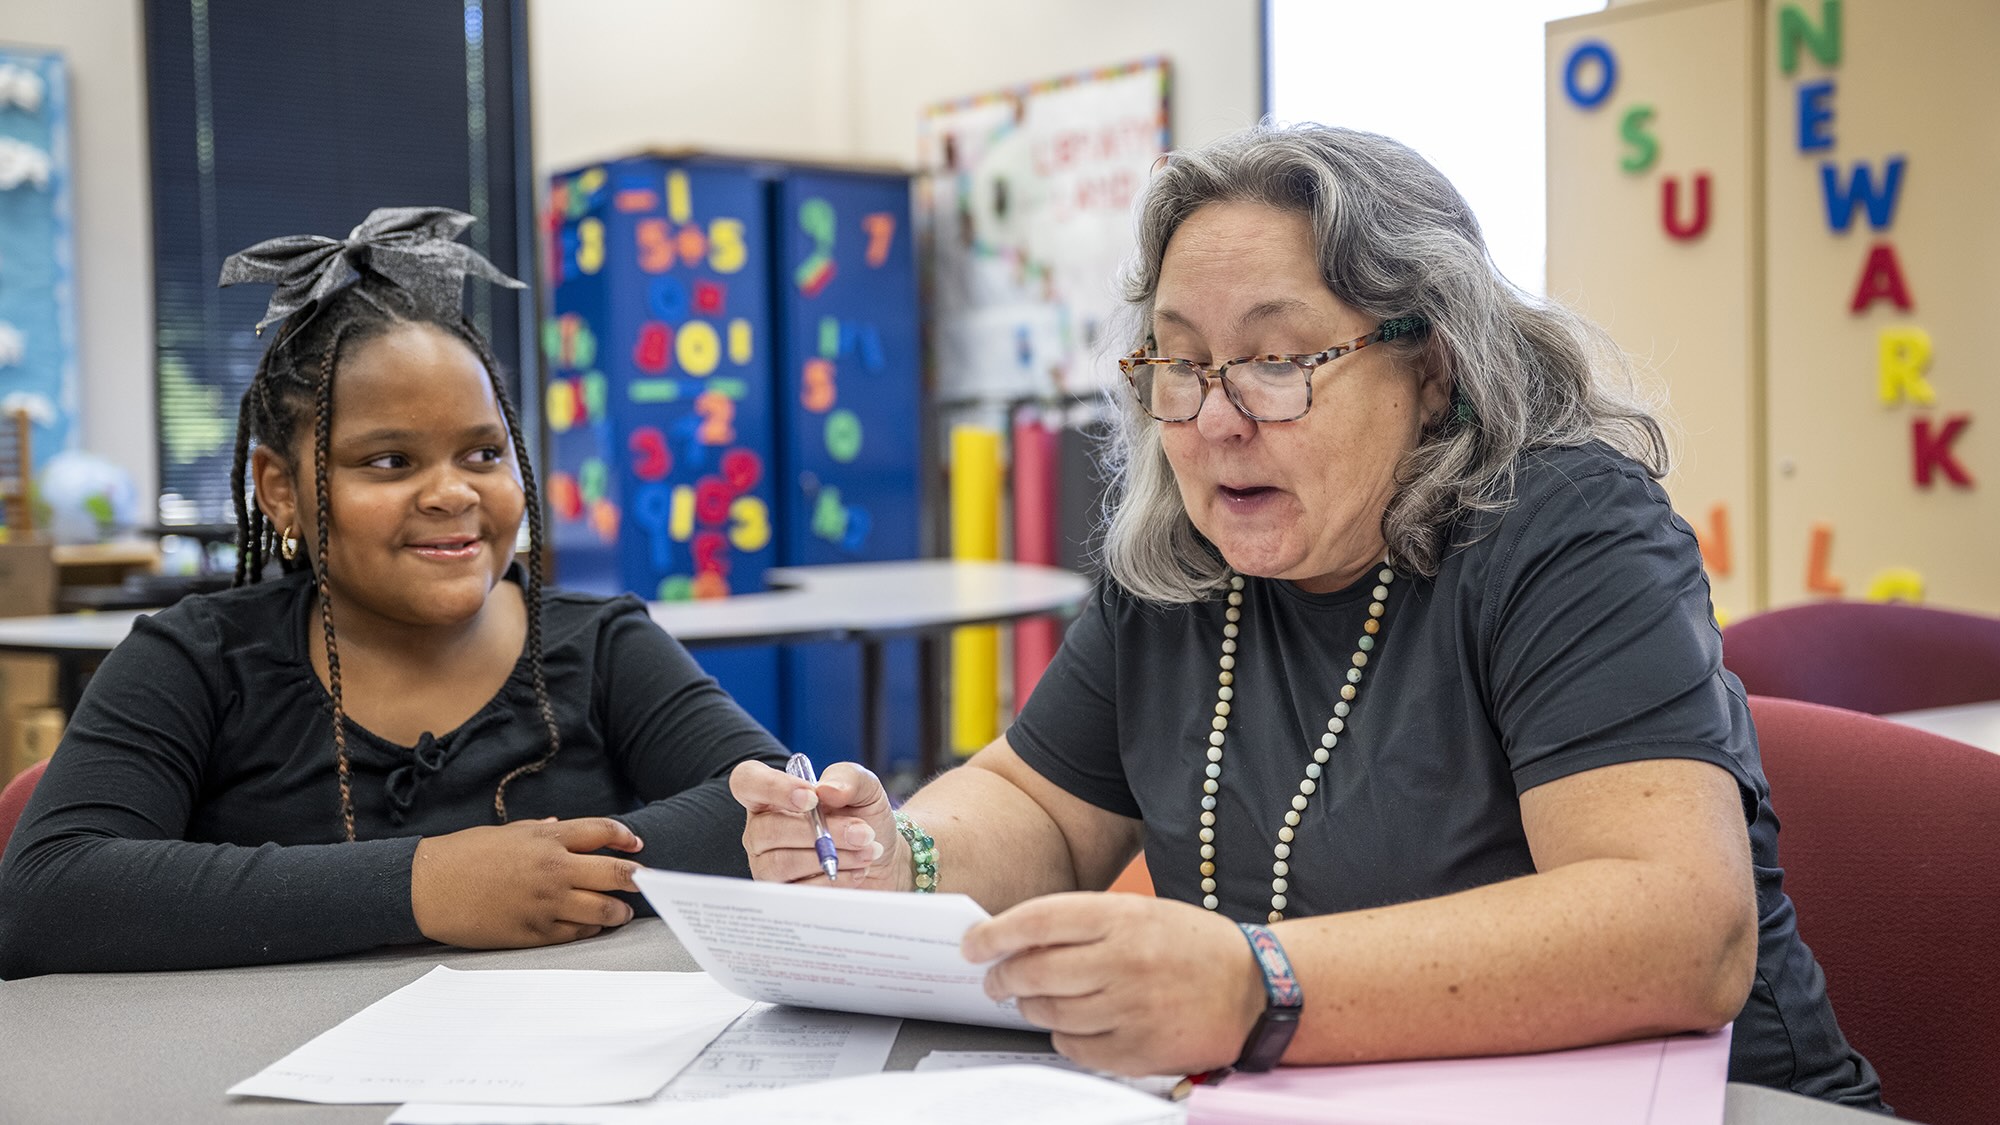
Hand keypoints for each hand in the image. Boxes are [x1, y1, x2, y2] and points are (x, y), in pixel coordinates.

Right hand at [410, 817, 643, 948]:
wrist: (428, 887)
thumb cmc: (465, 855)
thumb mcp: (507, 832)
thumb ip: (541, 831)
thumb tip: (563, 826)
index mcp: (547, 840)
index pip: (602, 832)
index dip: (626, 838)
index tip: (637, 845)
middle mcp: (553, 870)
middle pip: (614, 873)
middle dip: (636, 879)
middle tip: (646, 882)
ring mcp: (546, 904)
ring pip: (602, 910)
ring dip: (619, 911)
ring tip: (622, 912)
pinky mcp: (534, 932)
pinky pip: (575, 934)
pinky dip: (589, 929)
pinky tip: (592, 927)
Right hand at [730, 759, 905, 889]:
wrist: (884, 861)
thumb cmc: (865, 818)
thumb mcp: (865, 788)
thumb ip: (848, 778)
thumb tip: (826, 790)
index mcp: (774, 795)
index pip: (747, 781)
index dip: (773, 788)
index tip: (812, 798)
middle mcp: (762, 829)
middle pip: (767, 830)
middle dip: (820, 833)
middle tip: (861, 833)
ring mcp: (767, 864)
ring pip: (781, 863)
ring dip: (830, 858)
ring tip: (865, 852)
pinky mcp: (782, 893)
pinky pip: (795, 891)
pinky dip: (831, 881)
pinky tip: (856, 872)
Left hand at [964, 892, 1266, 1075]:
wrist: (1256, 989)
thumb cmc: (1192, 946)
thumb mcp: (1142, 913)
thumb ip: (1084, 923)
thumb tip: (1019, 940)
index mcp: (1123, 917)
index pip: (1038, 920)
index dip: (995, 933)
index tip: (973, 944)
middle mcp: (1124, 961)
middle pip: (1034, 970)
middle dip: (1002, 977)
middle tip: (994, 980)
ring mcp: (1130, 1009)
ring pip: (1049, 1012)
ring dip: (1030, 1006)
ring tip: (1032, 999)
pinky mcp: (1137, 1050)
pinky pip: (1074, 1047)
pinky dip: (1062, 1037)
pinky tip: (1070, 1024)